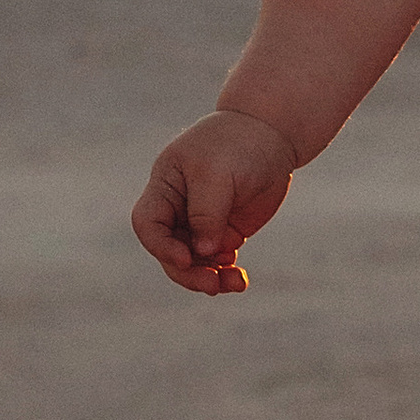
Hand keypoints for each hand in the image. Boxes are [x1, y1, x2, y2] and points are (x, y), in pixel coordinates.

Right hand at [131, 108, 297, 293]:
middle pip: (169, 250)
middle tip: (212, 285)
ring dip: (209, 278)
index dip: (161, 246)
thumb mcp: (216, 174)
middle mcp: (178, 208)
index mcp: (165, 187)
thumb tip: (203, 252)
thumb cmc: (237, 145)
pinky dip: (225, 273)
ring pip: (193, 262)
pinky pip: (217, 262)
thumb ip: (207, 212)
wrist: (272, 134)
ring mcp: (201, 222)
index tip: (186, 257)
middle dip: (188, 271)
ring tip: (235, 283)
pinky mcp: (225, 232)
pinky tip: (239, 278)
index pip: (148, 224)